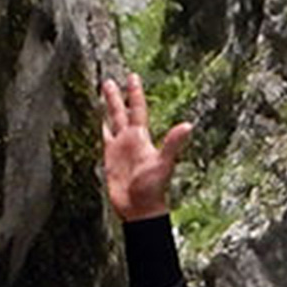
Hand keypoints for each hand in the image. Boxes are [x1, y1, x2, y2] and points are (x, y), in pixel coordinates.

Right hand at [100, 71, 192, 220]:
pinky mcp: (110, 159)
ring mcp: (120, 149)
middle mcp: (131, 140)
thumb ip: (173, 144)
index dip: (134, 93)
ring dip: (107, 108)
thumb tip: (188, 126)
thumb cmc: (153, 189)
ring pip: (112, 122)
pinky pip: (103, 139)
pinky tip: (97, 122)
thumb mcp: (163, 163)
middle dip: (116, 96)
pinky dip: (100, 129)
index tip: (132, 77)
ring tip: (101, 94)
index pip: (138, 109)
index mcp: (142, 138)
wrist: (140, 209)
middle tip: (110, 81)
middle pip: (122, 112)